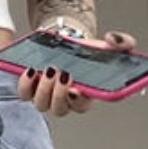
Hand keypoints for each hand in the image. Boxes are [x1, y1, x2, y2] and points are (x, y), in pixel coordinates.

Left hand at [16, 29, 137, 115]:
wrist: (66, 44)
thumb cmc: (87, 51)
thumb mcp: (108, 45)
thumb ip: (122, 42)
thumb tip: (112, 39)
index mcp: (85, 96)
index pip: (82, 106)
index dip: (79, 101)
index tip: (76, 89)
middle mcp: (64, 101)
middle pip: (59, 109)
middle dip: (59, 94)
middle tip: (62, 74)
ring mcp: (46, 97)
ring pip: (41, 104)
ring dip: (43, 89)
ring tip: (48, 69)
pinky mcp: (31, 89)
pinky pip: (24, 94)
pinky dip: (25, 84)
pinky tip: (30, 70)